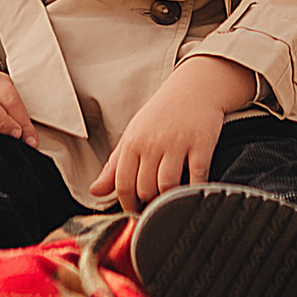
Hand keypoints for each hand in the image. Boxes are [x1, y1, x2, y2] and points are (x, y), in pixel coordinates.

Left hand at [104, 56, 255, 212]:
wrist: (194, 87)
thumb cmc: (162, 114)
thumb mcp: (133, 135)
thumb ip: (114, 166)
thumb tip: (95, 191)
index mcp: (133, 142)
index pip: (123, 184)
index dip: (127, 203)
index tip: (135, 210)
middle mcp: (153, 143)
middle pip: (145, 188)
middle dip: (149, 203)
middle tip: (155, 205)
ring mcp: (178, 143)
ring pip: (167, 186)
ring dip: (168, 199)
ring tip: (170, 200)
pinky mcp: (201, 144)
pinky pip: (196, 177)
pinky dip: (193, 190)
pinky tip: (192, 191)